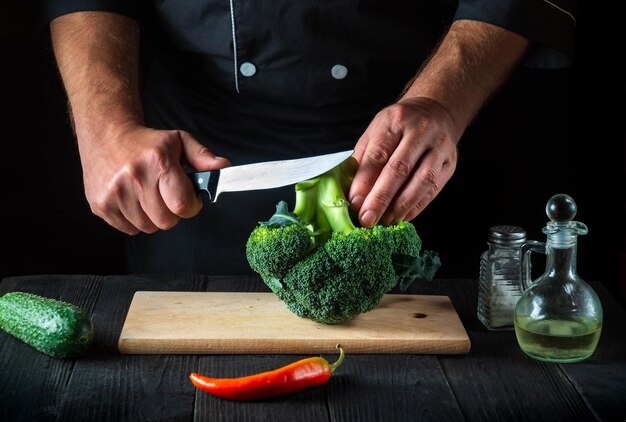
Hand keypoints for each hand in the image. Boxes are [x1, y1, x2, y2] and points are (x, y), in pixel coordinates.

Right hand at [78, 124, 229, 234]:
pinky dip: (134, 219)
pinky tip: (132, 199)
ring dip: (152, 216)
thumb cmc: (146, 142)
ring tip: (147, 194)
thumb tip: (223, 167)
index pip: (182, 205)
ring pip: (148, 228)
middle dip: (172, 212)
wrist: (106, 134)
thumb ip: (203, 157)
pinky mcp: (100, 204)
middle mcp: (134, 178)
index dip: (191, 206)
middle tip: (166, 195)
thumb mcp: (178, 141)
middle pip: (166, 221)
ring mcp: (114, 193)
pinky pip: (129, 229)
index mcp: (158, 162)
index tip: (189, 198)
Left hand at [348, 97, 458, 226]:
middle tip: (367, 219)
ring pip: (421, 181)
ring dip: (401, 206)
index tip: (355, 203)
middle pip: (399, 169)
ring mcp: (439, 147)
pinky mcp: (450, 163)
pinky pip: (433, 189)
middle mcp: (420, 131)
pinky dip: (416, 207)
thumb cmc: (399, 125)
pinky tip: (402, 216)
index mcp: (395, 120)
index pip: (378, 154)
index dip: (365, 181)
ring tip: (385, 221)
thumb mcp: (376, 131)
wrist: (436, 110)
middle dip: (381, 198)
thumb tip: (353, 193)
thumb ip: (363, 158)